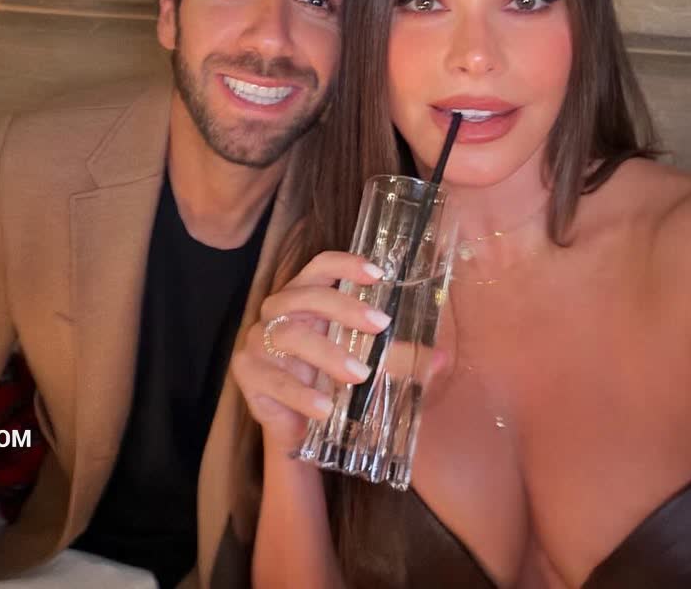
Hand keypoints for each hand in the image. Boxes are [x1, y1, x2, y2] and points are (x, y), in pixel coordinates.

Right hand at [231, 251, 389, 452]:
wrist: (295, 427)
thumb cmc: (327, 380)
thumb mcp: (364, 363)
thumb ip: (399, 358)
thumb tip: (443, 359)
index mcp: (304, 297)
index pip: (320, 266)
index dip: (345, 263)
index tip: (377, 274)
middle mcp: (277, 311)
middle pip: (307, 296)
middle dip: (345, 308)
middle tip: (381, 326)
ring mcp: (257, 340)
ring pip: (290, 335)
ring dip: (327, 353)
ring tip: (359, 375)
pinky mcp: (247, 372)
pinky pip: (275, 379)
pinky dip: (301, 394)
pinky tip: (324, 407)